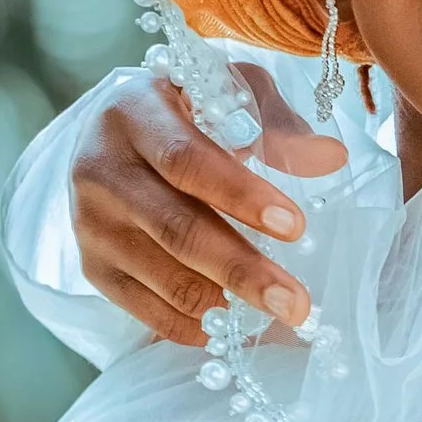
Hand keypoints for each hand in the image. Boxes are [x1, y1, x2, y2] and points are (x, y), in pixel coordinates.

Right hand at [73, 66, 346, 346]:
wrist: (109, 136)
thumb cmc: (183, 111)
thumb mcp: (229, 95)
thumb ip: (276, 125)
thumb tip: (331, 158)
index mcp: (132, 113)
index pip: (187, 161)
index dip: (241, 196)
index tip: (295, 228)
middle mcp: (100, 169)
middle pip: (176, 229)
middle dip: (242, 270)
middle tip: (296, 302)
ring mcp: (90, 223)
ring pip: (163, 275)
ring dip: (225, 304)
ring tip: (278, 316)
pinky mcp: (92, 265)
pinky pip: (144, 308)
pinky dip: (192, 324)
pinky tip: (232, 326)